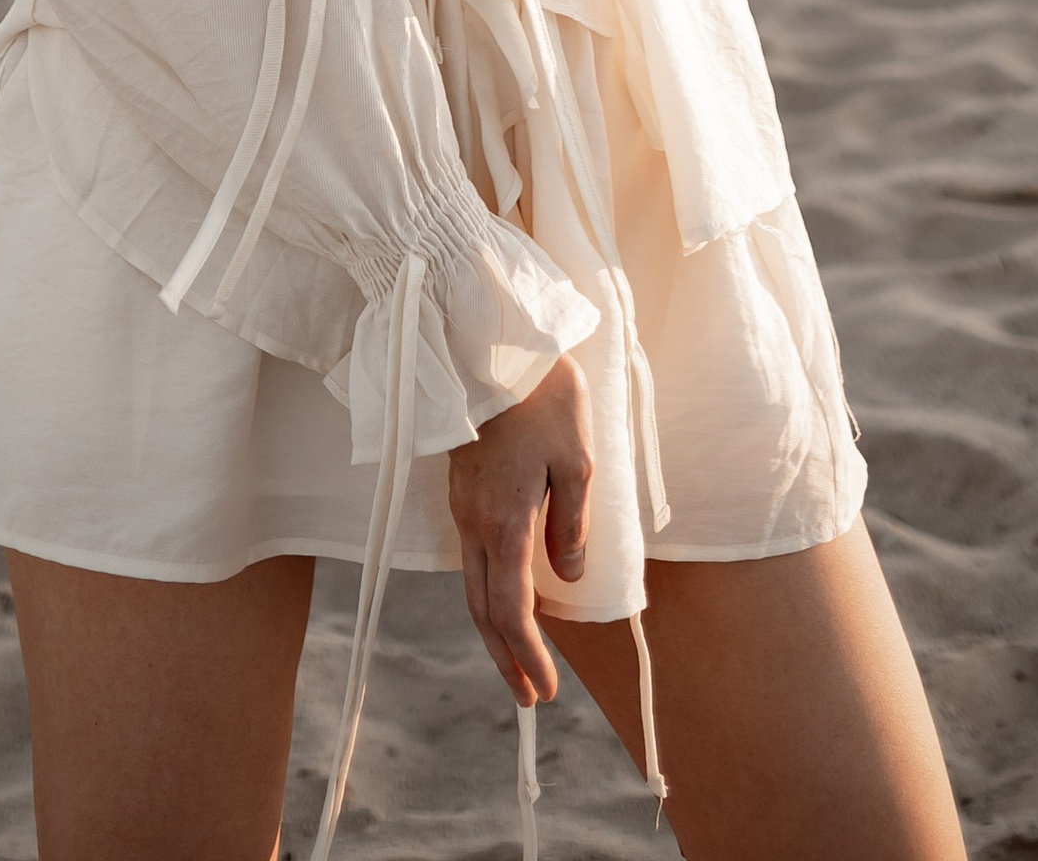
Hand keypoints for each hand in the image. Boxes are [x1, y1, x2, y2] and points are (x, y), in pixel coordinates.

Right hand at [447, 355, 593, 706]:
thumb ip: (573, 523)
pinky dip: (488, 590)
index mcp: (503, 522)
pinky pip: (472, 554)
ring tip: (519, 655)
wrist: (484, 340)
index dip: (528, 655)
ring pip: (472, 583)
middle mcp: (473, 522)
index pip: (511, 610)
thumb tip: (568, 576)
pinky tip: (507, 594)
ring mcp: (462, 504)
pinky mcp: (460, 486)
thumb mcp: (577, 459)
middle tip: (530, 696)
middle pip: (483, 609)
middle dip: (506, 656)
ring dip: (495, 626)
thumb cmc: (539, 396)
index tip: (546, 691)